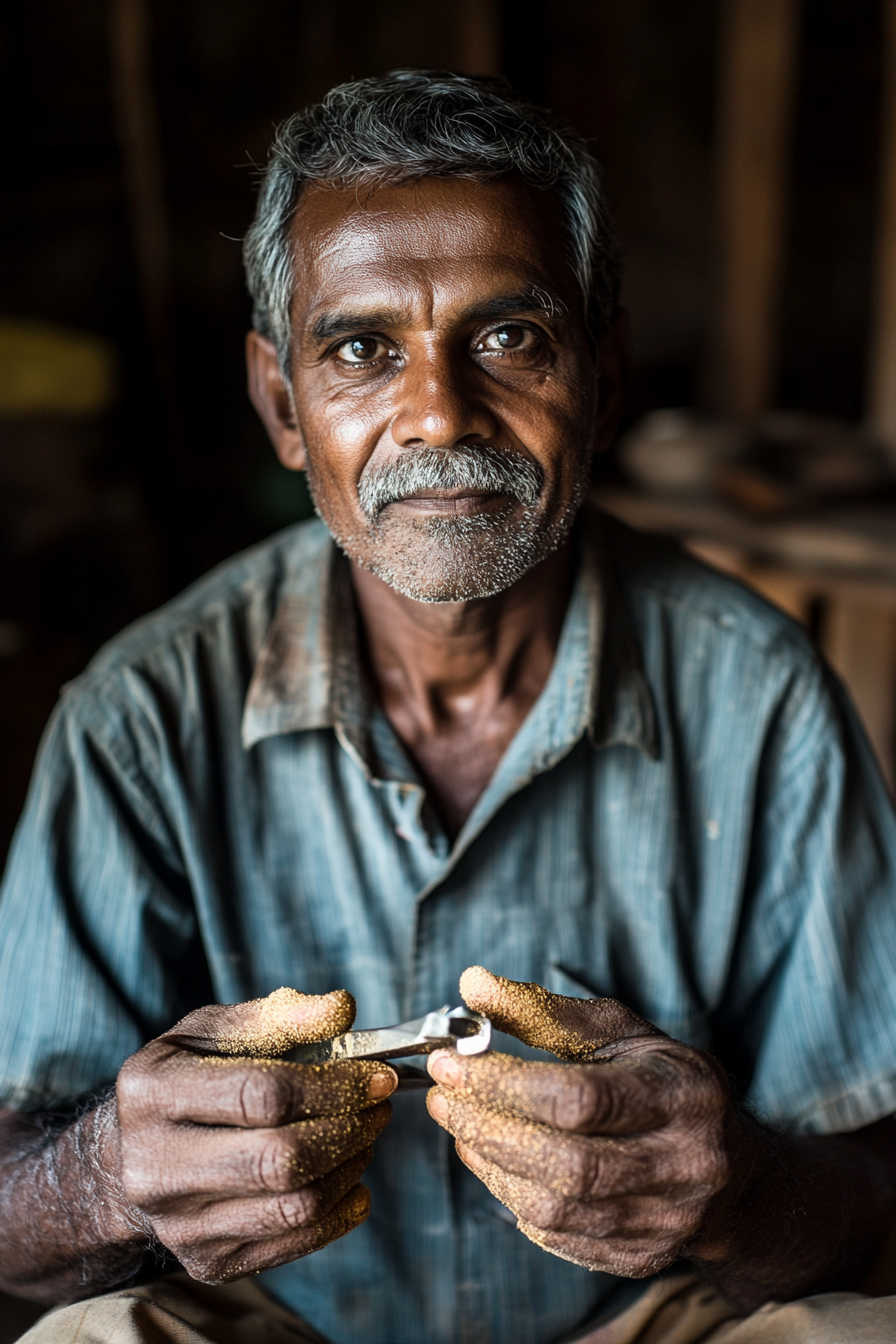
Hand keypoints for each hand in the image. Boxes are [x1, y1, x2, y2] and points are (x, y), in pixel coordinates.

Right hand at [109, 988, 395, 1282]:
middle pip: (280, 1159)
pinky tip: (351, 1180)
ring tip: (365, 1136)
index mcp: (151, 1093)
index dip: (333, 1084)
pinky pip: (294, 1242)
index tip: (376, 1075)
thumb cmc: (184, 1078)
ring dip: (350, 1167)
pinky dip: (340, 1211)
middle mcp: (154, 1167)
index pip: (261, 1094)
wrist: (128, 1157)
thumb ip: (277, 1017)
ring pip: (294, 1205)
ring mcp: (179, 1225)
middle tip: (378, 1106)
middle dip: (349, 1129)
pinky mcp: (207, 1262)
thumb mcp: (212, 1032)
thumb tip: (342, 1010)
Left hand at [426, 967, 732, 1277]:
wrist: (735, 1174)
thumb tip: (474, 984)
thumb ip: (547, 1012)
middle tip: (444, 1096)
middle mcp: (679, 1165)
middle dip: (488, 1127)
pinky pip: (557, 1237)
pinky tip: (494, 1160)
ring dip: (490, 1164)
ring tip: (460, 1126)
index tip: (454, 1062)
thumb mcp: (621, 1034)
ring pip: (555, 1208)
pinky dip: (512, 1198)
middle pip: (566, 1163)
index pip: (582, 1098)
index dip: (507, 1083)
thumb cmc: (666, 1085)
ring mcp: (662, 1221)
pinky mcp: (638, 1257)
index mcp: (679, 1095)